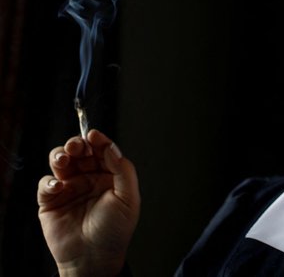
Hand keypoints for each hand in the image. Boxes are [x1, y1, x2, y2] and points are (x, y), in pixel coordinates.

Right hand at [37, 129, 139, 276]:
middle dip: (76, 144)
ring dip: (59, 155)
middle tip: (76, 145)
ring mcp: (69, 187)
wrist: (94, 257)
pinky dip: (49, 180)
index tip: (93, 134)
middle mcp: (89, 178)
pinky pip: (46, 183)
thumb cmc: (114, 230)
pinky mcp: (51, 200)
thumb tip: (111, 148)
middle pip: (80, 152)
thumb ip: (123, 171)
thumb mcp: (128, 199)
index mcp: (109, 175)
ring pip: (61, 162)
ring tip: (63, 158)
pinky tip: (58, 185)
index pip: (103, 151)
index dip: (98, 140)